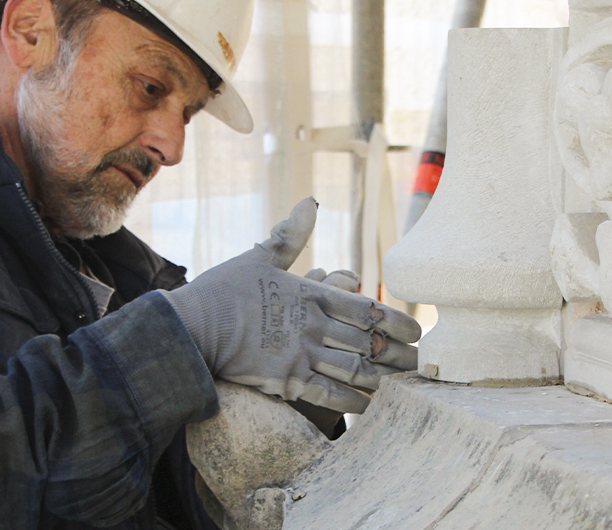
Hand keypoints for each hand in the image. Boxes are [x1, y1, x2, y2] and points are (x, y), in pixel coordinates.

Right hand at [163, 197, 420, 412]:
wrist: (189, 328)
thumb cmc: (223, 291)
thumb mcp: (259, 257)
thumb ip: (289, 235)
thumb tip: (310, 203)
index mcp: (310, 293)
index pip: (365, 308)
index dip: (394, 321)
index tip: (416, 330)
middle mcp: (312, 324)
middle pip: (368, 341)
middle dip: (398, 354)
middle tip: (422, 363)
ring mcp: (301, 354)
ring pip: (356, 369)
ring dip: (384, 379)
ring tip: (407, 387)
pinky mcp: (287, 380)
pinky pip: (330, 394)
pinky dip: (354, 402)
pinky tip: (373, 408)